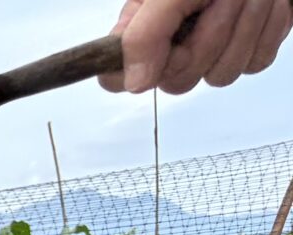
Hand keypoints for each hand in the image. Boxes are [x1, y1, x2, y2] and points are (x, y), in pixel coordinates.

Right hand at [104, 0, 288, 90]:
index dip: (137, 69)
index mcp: (142, 31)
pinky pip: (253, 63)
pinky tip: (259, 6)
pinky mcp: (246, 55)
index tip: (166, 42)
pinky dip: (263, 30)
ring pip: (220, 76)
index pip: (115, 78)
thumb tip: (135, 84)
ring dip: (241, 28)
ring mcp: (211, 57)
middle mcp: (172, 50)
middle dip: (207, 36)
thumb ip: (143, 35)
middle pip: (177, 82)